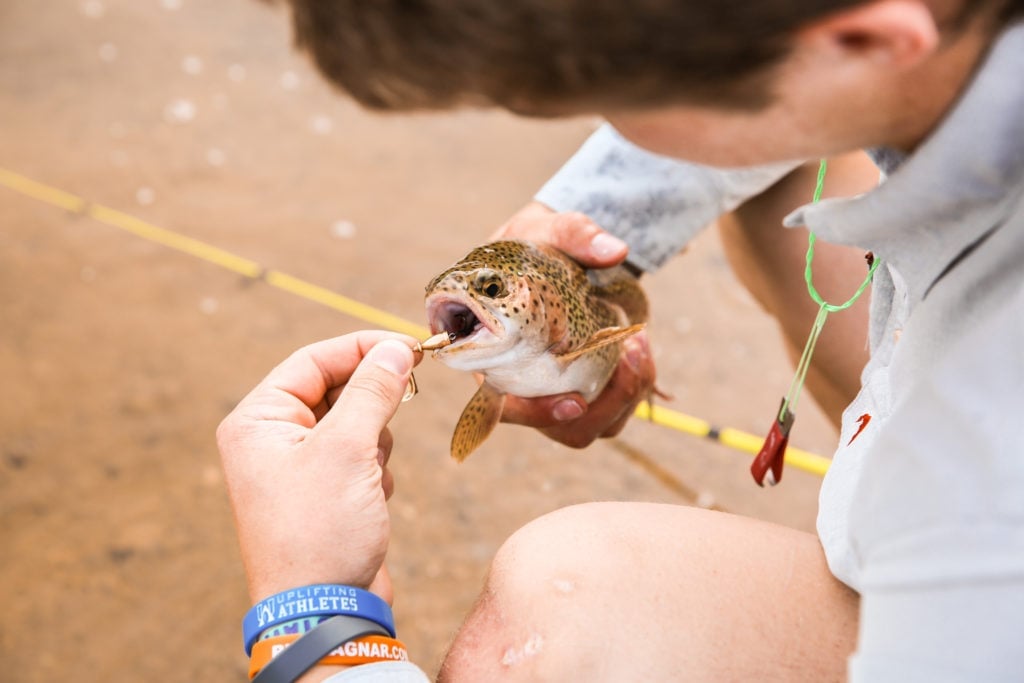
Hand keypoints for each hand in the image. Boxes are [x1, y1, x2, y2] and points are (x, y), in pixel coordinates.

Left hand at [217, 332, 419, 603]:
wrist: (325, 612)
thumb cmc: (320, 532)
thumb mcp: (348, 450)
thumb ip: (372, 391)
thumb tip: (396, 349)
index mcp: (258, 421)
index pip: (313, 360)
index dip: (362, 348)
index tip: (410, 346)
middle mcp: (272, 439)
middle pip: (335, 388)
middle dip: (371, 401)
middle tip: (408, 396)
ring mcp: (298, 467)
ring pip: (354, 420)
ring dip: (375, 439)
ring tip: (371, 474)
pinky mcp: (325, 491)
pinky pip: (360, 454)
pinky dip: (376, 467)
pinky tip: (372, 497)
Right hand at [491, 202, 657, 447]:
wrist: (561, 251)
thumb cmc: (539, 242)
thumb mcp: (550, 229)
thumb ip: (576, 233)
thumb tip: (615, 250)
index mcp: (494, 356)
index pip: (505, 408)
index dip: (536, 414)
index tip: (574, 401)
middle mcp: (524, 384)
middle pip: (562, 428)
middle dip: (603, 406)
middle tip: (627, 359)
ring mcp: (557, 390)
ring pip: (593, 426)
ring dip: (626, 395)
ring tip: (638, 345)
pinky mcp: (588, 387)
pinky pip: (615, 410)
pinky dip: (636, 385)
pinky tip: (640, 345)